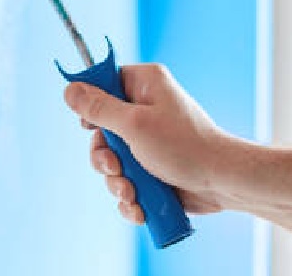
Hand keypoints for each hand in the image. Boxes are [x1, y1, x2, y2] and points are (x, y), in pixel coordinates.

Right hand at [63, 64, 240, 222]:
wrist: (222, 183)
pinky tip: (138, 207)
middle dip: (104, 158)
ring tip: (132, 193)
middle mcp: (145, 109)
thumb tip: (69, 89)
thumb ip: (99, 108)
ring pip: (111, 161)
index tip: (90, 126)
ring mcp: (148, 141)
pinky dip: (129, 196)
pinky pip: (126, 180)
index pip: (103, 83)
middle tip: (115, 168)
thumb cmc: (185, 146)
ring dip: (116, 182)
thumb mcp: (134, 125)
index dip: (92, 106)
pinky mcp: (152, 168)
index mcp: (144, 85)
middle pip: (102, 130)